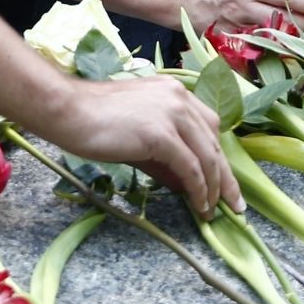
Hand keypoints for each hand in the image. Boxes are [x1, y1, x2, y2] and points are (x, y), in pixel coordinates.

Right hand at [43, 74, 240, 216]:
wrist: (69, 111)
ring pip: (206, 155)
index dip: (219, 156)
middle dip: (226, 176)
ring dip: (214, 187)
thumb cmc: (96, 122)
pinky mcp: (161, 133)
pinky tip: (199, 204)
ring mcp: (172, 113)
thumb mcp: (139, 135)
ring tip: (212, 211)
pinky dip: (198, 188)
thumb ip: (165, 156)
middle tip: (234, 205)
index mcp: (174, 92)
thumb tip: (186, 184)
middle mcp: (179, 97)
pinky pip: (190, 166)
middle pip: (214, 141)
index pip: (209, 126)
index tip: (226, 182)